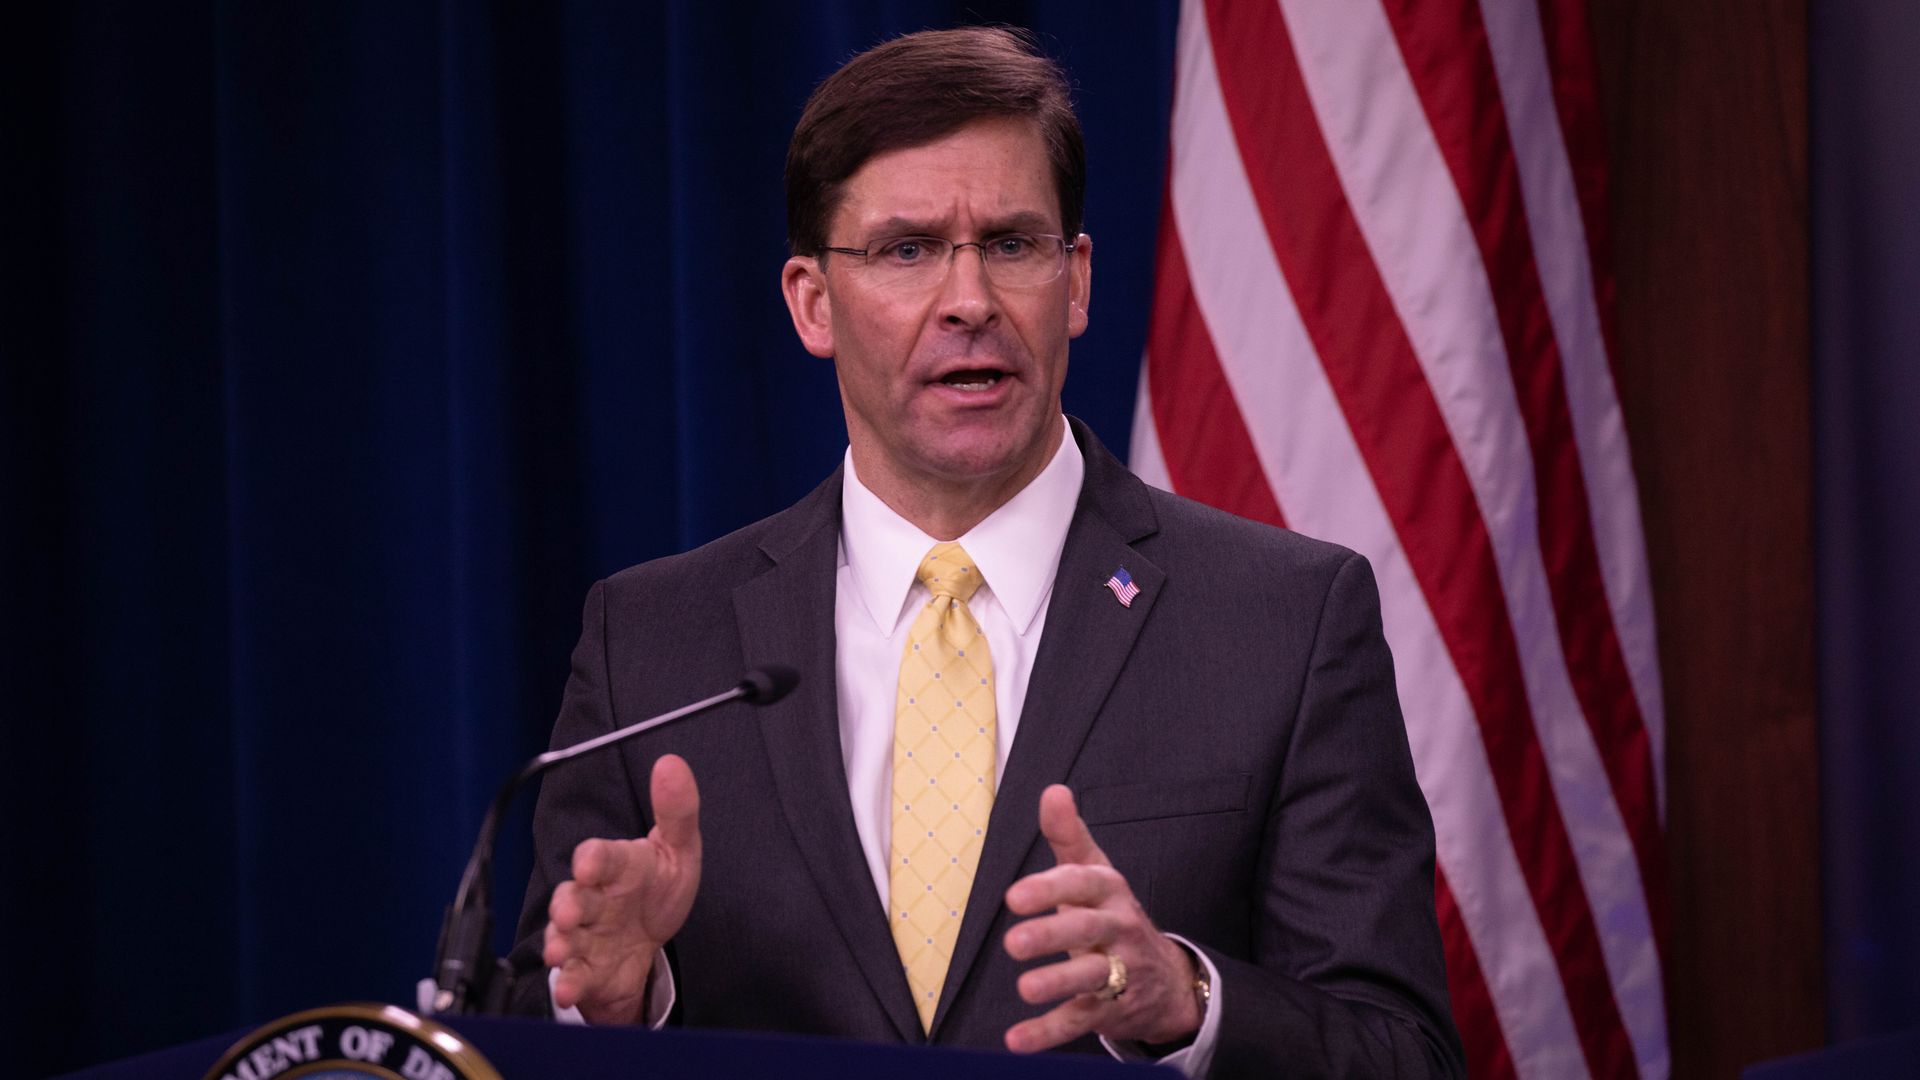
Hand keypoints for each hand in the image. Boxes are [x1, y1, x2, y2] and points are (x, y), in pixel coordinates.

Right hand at [543, 754, 701, 1024]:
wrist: (648, 941)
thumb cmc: (656, 887)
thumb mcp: (677, 850)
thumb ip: (676, 811)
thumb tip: (673, 764)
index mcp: (616, 866)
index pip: (599, 856)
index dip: (593, 858)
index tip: (588, 863)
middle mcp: (593, 899)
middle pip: (573, 897)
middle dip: (567, 903)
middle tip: (568, 911)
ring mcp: (586, 935)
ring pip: (565, 935)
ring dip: (560, 941)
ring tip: (559, 949)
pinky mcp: (587, 968)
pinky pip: (574, 975)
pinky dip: (569, 982)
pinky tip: (571, 987)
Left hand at [1001, 784, 1203, 1051]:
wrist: (1166, 978)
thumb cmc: (1112, 915)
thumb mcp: (1094, 873)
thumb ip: (1068, 835)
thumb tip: (1052, 790)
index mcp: (1110, 892)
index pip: (1083, 884)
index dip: (1050, 889)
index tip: (1014, 896)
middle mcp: (1118, 930)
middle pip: (1088, 930)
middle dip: (1053, 935)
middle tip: (1013, 943)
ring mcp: (1118, 972)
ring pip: (1091, 977)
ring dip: (1058, 983)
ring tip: (1025, 989)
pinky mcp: (1111, 1010)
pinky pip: (1080, 1020)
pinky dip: (1048, 1033)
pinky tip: (1016, 1040)